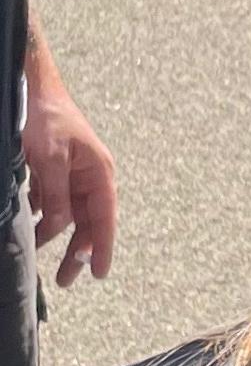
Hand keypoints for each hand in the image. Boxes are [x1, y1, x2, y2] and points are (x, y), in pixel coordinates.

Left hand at [23, 79, 115, 285]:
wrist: (32, 86)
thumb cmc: (48, 116)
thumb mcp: (50, 158)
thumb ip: (57, 195)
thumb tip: (60, 227)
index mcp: (99, 174)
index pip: (104, 219)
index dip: (101, 247)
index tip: (98, 273)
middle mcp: (90, 178)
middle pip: (87, 223)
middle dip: (76, 251)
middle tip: (65, 279)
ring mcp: (73, 176)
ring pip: (68, 215)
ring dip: (54, 234)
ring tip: (39, 253)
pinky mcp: (55, 172)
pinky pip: (52, 202)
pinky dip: (43, 215)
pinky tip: (33, 227)